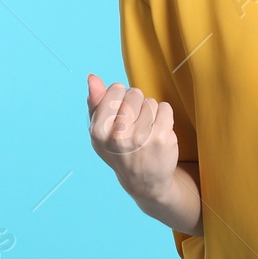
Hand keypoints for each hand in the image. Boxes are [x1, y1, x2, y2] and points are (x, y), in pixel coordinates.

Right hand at [86, 73, 178, 202]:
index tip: (119, 116)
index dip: (119, 98)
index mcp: (99, 131)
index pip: (116, 88)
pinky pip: (165, 107)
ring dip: (149, 113)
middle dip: (135, 105)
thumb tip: (92, 78)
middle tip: (132, 126)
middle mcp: (119, 135)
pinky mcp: (163, 137)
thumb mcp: (100, 131)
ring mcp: (142, 136)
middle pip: (134, 93)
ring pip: (150, 101)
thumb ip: (95, 103)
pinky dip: (163, 117)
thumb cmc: (119, 151)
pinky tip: (156, 133)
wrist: (144, 181)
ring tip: (144, 132)